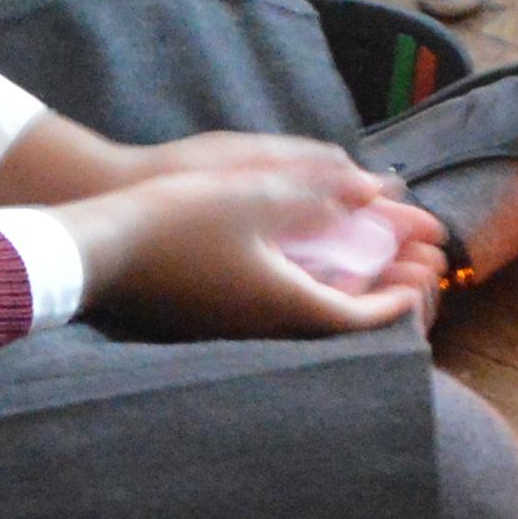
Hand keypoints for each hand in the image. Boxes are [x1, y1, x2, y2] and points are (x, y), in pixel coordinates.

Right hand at [59, 138, 437, 335]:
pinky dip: (307, 290)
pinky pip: (274, 311)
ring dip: (344, 291)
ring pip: (306, 318)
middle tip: (408, 271)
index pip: (360, 316)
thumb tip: (372, 191)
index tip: (419, 280)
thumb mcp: (257, 193)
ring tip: (364, 265)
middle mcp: (264, 326)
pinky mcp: (207, 317)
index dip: (397, 300)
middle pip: (338, 323)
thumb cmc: (177, 220)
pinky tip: (299, 266)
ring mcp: (232, 327)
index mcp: (285, 303)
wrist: (98, 247)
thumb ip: (321, 193)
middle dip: (380, 296)